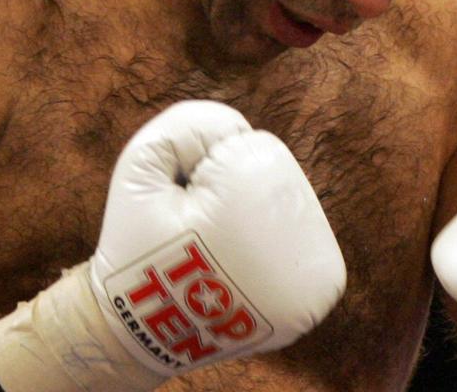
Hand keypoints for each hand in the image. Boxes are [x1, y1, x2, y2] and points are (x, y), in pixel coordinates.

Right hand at [0, 101, 345, 391]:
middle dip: (235, 198)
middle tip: (199, 241)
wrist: (145, 333)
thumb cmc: (138, 244)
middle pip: (276, 178)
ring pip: (288, 210)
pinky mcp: (318, 297)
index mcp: (256, 189)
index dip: (205, 174)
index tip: (185, 214)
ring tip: (220, 262)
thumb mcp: (140, 165)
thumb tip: (241, 128)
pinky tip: (242, 278)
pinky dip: (274, 258)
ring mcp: (314, 271)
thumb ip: (188, 124)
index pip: (248, 145)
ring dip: (257, 227)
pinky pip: (302, 250)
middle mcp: (299, 231)